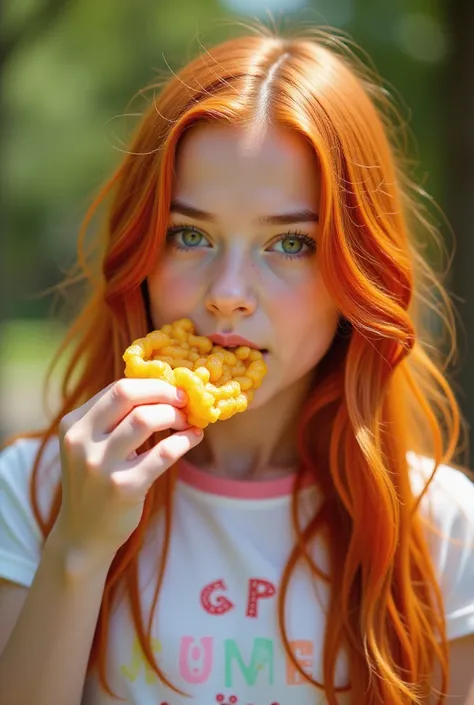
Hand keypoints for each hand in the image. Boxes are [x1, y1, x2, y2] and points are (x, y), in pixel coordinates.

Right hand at [53, 378, 202, 565]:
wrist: (83, 535)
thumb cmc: (95, 483)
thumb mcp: (90, 446)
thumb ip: (113, 418)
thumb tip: (163, 389)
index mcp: (73, 425)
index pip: (116, 388)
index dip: (151, 385)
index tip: (172, 390)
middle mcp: (82, 442)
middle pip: (127, 394)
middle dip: (163, 392)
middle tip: (184, 401)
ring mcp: (101, 465)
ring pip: (146, 419)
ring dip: (175, 415)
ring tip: (187, 422)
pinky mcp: (124, 487)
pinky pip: (164, 452)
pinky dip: (185, 440)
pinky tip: (193, 438)